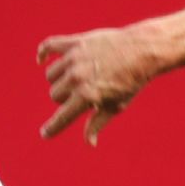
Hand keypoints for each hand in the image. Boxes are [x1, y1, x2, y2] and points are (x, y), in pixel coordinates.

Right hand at [36, 25, 155, 144]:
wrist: (142, 50)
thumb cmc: (132, 81)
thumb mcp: (117, 105)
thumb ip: (98, 122)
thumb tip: (90, 143)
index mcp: (87, 96)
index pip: (62, 117)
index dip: (53, 128)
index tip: (45, 134)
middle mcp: (77, 78)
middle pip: (55, 95)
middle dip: (66, 97)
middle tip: (85, 92)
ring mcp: (74, 59)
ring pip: (51, 75)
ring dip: (61, 79)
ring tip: (78, 77)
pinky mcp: (75, 42)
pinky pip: (49, 46)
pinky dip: (43, 53)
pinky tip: (41, 60)